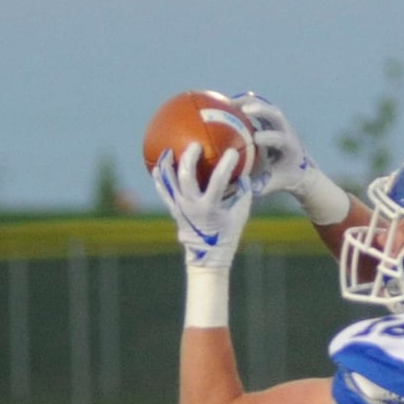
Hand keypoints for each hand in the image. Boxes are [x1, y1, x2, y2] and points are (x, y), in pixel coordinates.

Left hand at [151, 143, 251, 268]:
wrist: (206, 258)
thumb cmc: (227, 237)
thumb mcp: (240, 217)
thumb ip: (244, 196)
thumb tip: (245, 176)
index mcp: (210, 207)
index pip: (219, 180)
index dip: (226, 164)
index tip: (232, 152)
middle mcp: (192, 206)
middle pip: (187, 175)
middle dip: (190, 156)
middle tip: (196, 145)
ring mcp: (180, 208)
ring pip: (169, 181)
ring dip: (168, 163)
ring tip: (168, 149)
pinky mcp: (174, 210)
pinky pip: (163, 191)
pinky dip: (159, 178)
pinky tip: (158, 166)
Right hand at [233, 92, 348, 223]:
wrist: (300, 169)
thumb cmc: (285, 177)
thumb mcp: (274, 184)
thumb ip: (259, 186)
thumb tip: (237, 188)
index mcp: (290, 148)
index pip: (281, 139)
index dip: (269, 137)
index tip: (255, 138)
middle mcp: (287, 131)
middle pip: (276, 115)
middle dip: (261, 110)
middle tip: (242, 109)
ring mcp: (280, 123)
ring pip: (266, 107)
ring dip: (249, 103)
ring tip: (228, 103)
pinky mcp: (271, 119)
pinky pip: (259, 107)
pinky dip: (244, 103)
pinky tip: (226, 102)